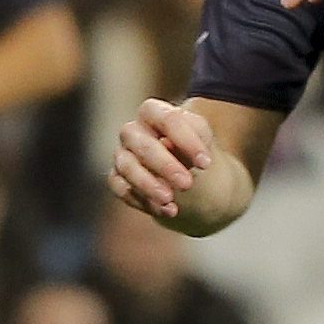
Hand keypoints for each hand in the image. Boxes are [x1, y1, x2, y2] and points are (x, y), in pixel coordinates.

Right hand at [110, 97, 219, 220]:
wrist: (192, 174)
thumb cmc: (195, 148)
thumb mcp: (204, 138)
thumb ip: (193, 135)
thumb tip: (166, 143)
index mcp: (154, 112)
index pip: (167, 119)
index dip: (186, 141)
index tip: (206, 164)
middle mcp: (133, 131)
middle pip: (144, 145)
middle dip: (165, 166)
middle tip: (187, 184)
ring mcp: (122, 154)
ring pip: (127, 168)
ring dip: (149, 186)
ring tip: (170, 200)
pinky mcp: (117, 177)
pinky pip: (121, 189)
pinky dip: (143, 201)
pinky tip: (166, 210)